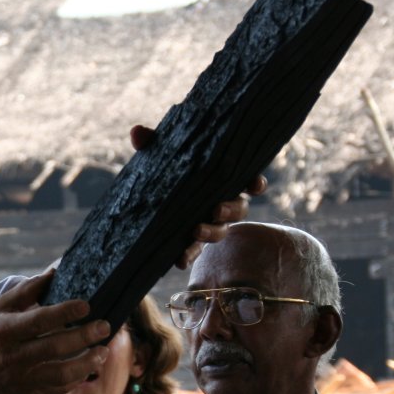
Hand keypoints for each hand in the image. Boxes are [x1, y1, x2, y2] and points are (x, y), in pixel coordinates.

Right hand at [0, 272, 109, 393]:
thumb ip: (25, 292)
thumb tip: (53, 273)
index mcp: (4, 331)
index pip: (40, 320)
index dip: (65, 312)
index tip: (86, 306)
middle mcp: (12, 356)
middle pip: (55, 347)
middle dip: (84, 336)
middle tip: (104, 327)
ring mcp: (20, 379)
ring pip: (61, 373)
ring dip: (86, 363)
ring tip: (102, 352)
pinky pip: (56, 389)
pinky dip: (75, 380)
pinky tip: (87, 369)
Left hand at [130, 124, 267, 268]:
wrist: (148, 194)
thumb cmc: (167, 167)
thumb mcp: (161, 154)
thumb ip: (153, 142)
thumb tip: (137, 133)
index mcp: (222, 180)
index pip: (248, 181)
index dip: (255, 183)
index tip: (254, 184)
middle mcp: (221, 203)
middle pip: (239, 209)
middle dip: (231, 210)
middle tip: (216, 210)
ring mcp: (209, 223)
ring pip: (221, 231)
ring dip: (211, 232)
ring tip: (196, 230)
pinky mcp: (192, 241)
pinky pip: (195, 251)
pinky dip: (188, 256)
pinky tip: (178, 261)